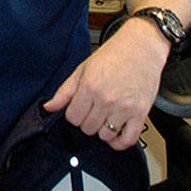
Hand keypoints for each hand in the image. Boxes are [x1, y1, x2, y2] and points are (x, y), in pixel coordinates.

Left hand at [43, 17, 170, 149]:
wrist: (141, 47)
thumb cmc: (114, 54)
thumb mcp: (83, 69)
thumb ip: (64, 91)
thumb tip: (49, 107)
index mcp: (90, 87)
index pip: (72, 118)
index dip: (74, 115)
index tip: (79, 109)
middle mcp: (106, 99)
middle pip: (87, 128)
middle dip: (87, 121)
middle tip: (93, 110)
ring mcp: (124, 108)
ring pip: (105, 135)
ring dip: (102, 130)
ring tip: (105, 117)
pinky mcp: (140, 113)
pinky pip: (128, 140)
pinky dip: (119, 142)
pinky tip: (116, 132)